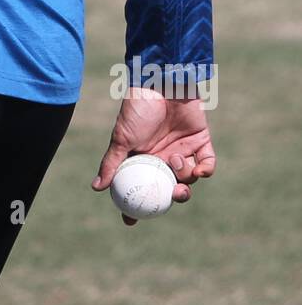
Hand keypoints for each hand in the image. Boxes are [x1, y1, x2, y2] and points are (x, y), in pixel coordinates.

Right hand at [91, 88, 216, 225]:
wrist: (160, 84)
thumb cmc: (137, 110)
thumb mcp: (121, 138)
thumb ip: (112, 163)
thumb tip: (96, 188)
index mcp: (144, 160)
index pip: (141, 188)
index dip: (137, 206)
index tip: (131, 221)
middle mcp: (163, 158)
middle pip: (170, 188)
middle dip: (173, 197)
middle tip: (173, 195)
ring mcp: (183, 151)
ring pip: (189, 178)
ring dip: (185, 176)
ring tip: (176, 160)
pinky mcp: (201, 142)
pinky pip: (208, 164)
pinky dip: (205, 170)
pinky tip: (199, 168)